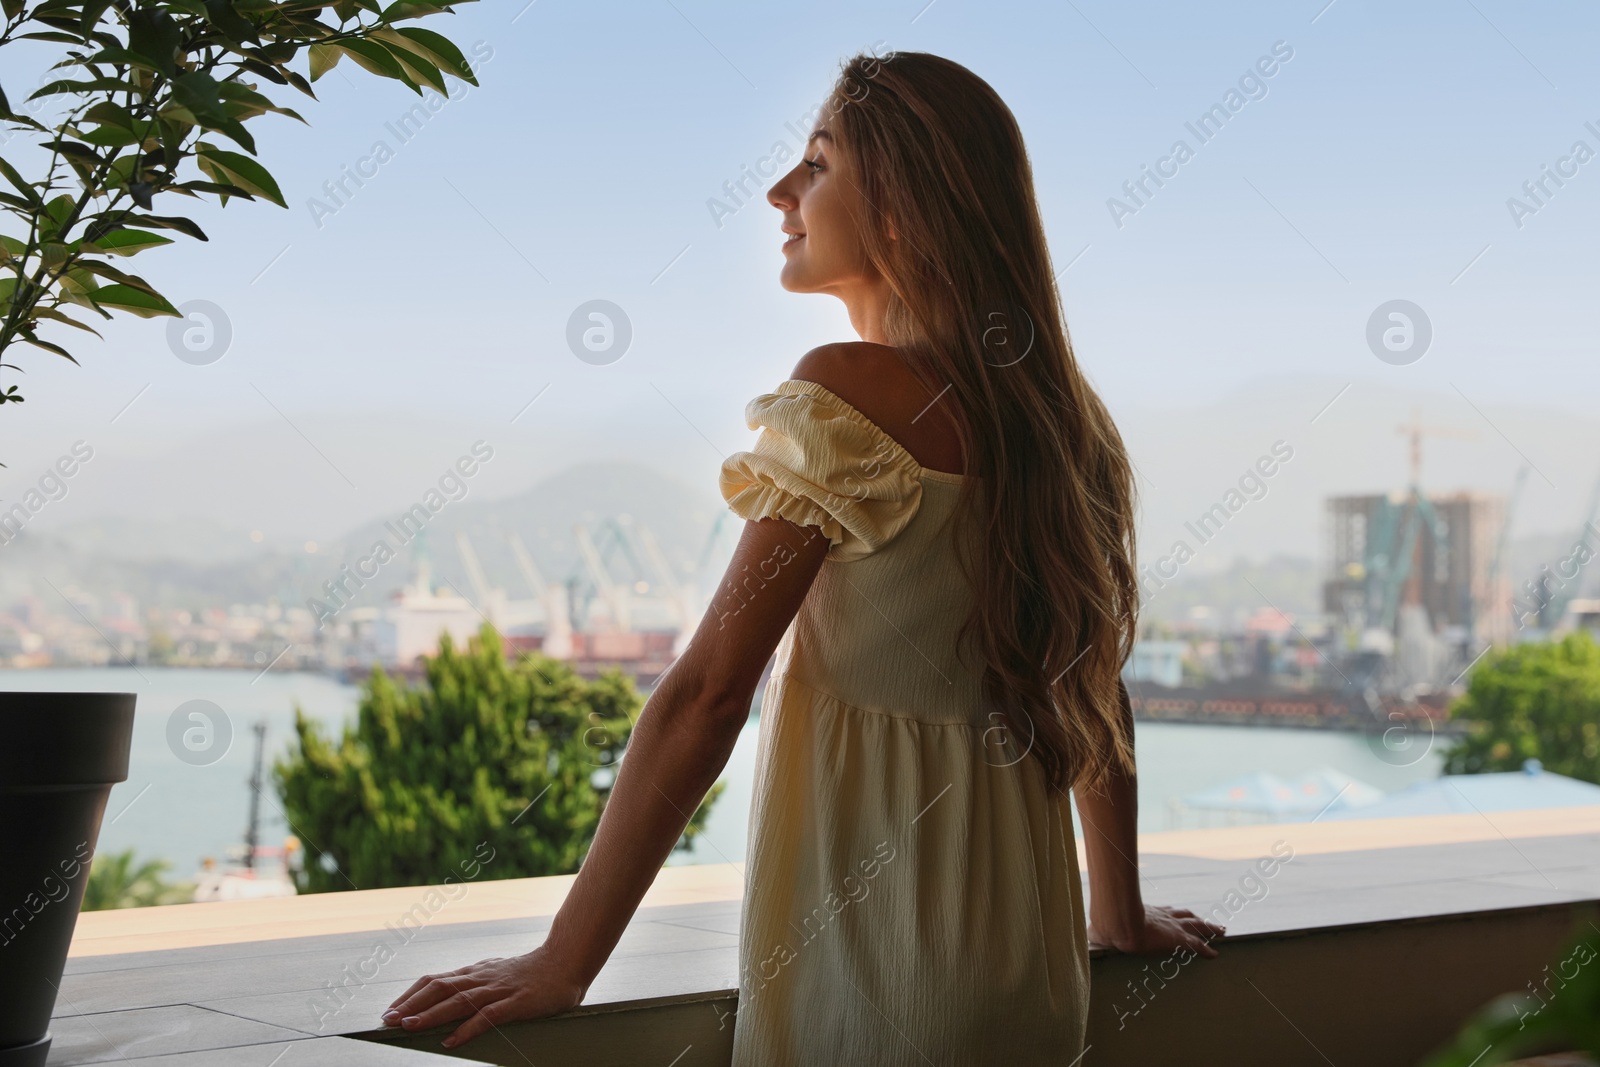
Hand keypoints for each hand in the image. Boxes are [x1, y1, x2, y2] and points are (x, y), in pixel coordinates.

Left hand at [381, 945, 587, 1048]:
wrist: (565, 963)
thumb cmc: (530, 973)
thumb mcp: (495, 974)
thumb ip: (474, 984)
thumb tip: (447, 994)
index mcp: (475, 972)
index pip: (435, 980)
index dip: (410, 995)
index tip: (390, 1010)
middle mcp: (481, 978)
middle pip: (439, 987)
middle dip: (411, 1004)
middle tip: (387, 1020)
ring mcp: (498, 989)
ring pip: (459, 1000)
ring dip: (431, 1014)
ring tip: (409, 1026)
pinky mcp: (516, 1002)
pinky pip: (488, 1016)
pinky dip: (467, 1028)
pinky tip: (451, 1040)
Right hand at [1089, 904, 1224, 958]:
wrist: (1118, 923)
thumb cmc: (1108, 923)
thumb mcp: (1102, 928)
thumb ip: (1097, 933)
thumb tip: (1085, 938)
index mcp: (1147, 913)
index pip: (1165, 911)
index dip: (1173, 913)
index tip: (1179, 913)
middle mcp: (1163, 917)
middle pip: (1186, 915)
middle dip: (1197, 918)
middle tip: (1207, 920)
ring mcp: (1172, 927)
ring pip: (1198, 926)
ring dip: (1210, 928)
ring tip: (1221, 930)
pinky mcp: (1178, 940)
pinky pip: (1198, 946)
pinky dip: (1207, 949)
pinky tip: (1215, 954)